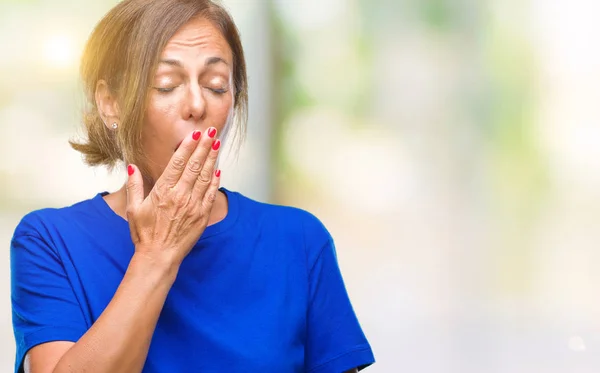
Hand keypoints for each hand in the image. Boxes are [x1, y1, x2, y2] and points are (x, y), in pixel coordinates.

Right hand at [125, 127, 221, 266]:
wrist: (159, 256)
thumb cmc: (145, 234)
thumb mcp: (134, 209)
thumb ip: (134, 186)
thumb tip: (131, 167)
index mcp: (163, 191)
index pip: (178, 163)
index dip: (188, 147)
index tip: (195, 134)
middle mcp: (180, 196)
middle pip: (195, 165)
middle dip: (204, 146)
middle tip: (211, 132)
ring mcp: (193, 205)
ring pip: (205, 177)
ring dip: (212, 159)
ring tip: (217, 144)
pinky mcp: (202, 216)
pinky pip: (210, 194)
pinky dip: (215, 181)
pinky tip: (218, 170)